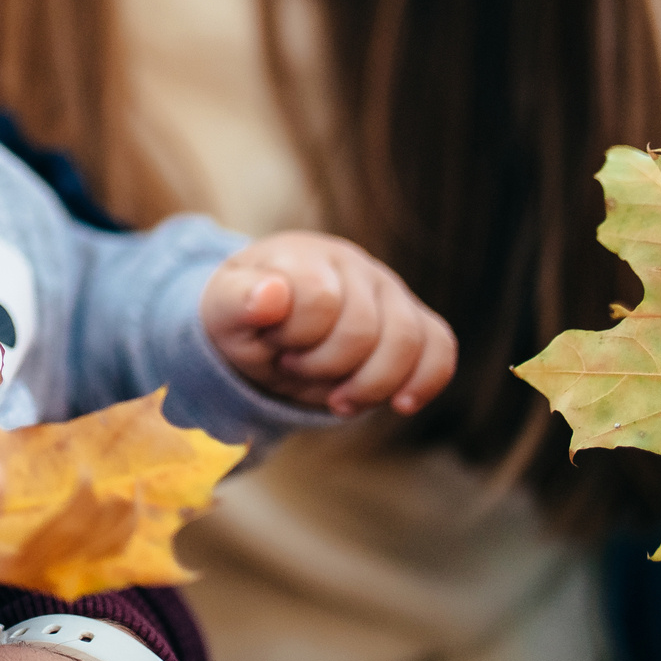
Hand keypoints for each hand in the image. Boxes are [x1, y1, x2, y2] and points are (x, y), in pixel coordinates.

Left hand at [200, 231, 456, 416]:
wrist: (267, 327)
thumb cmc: (245, 317)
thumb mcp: (222, 311)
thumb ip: (236, 299)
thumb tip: (272, 293)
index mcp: (304, 255)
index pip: (319, 300)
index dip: (295, 339)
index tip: (272, 345)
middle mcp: (352, 265)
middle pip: (363, 329)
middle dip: (325, 367)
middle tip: (294, 367)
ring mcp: (388, 290)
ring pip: (407, 341)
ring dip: (370, 384)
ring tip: (337, 398)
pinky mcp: (412, 319)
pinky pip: (439, 346)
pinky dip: (424, 380)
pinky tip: (400, 404)